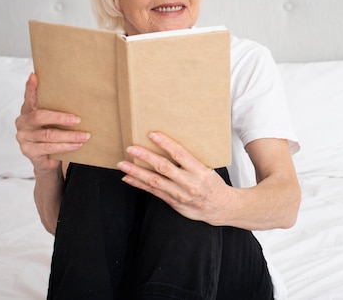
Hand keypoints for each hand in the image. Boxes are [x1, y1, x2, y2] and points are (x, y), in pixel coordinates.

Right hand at [15, 73, 90, 173]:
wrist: (48, 159)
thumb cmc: (53, 133)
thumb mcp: (55, 120)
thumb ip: (58, 107)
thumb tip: (79, 93)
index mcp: (28, 110)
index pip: (29, 97)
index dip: (30, 88)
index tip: (34, 76)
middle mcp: (23, 122)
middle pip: (40, 117)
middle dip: (61, 118)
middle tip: (78, 119)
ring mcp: (24, 137)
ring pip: (48, 135)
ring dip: (69, 136)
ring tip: (85, 136)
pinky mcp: (28, 151)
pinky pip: (49, 148)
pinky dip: (66, 146)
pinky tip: (77, 145)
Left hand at [118, 132, 233, 224]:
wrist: (220, 207)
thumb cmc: (213, 184)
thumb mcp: (207, 168)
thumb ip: (190, 161)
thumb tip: (170, 145)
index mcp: (199, 170)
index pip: (180, 154)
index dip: (165, 144)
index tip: (152, 135)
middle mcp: (188, 182)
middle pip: (163, 167)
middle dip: (145, 157)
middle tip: (131, 148)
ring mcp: (179, 194)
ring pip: (154, 181)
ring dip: (136, 172)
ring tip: (123, 164)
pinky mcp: (173, 202)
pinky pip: (153, 192)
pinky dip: (139, 184)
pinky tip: (128, 178)